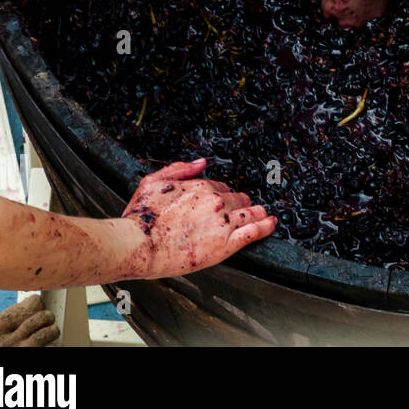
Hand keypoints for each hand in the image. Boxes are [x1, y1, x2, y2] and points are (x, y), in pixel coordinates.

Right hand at [121, 158, 275, 278]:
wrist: (137, 245)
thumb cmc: (141, 218)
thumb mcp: (152, 181)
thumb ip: (179, 169)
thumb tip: (201, 163)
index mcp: (200, 187)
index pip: (221, 187)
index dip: (221, 195)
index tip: (219, 203)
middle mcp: (215, 202)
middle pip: (238, 199)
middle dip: (239, 204)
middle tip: (241, 211)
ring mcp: (223, 223)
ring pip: (250, 213)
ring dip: (258, 213)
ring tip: (265, 215)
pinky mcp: (226, 244)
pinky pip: (254, 232)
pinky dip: (266, 226)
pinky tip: (271, 224)